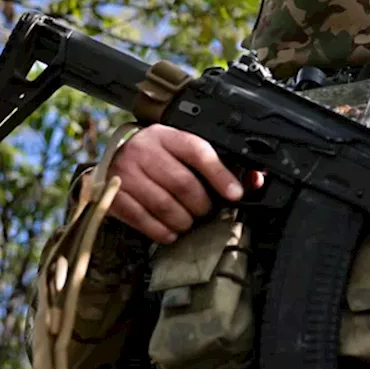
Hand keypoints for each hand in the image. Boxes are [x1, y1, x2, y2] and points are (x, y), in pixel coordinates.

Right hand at [105, 125, 263, 243]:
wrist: (114, 156)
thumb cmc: (159, 156)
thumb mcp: (184, 151)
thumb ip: (220, 165)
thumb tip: (256, 180)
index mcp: (167, 136)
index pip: (198, 152)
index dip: (220, 175)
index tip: (235, 194)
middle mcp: (144, 150)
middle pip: (182, 183)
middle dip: (201, 205)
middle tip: (204, 211)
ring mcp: (125, 172)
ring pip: (164, 205)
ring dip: (183, 221)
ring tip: (188, 222)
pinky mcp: (113, 194)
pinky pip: (142, 219)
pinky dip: (161, 231)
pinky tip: (170, 232)